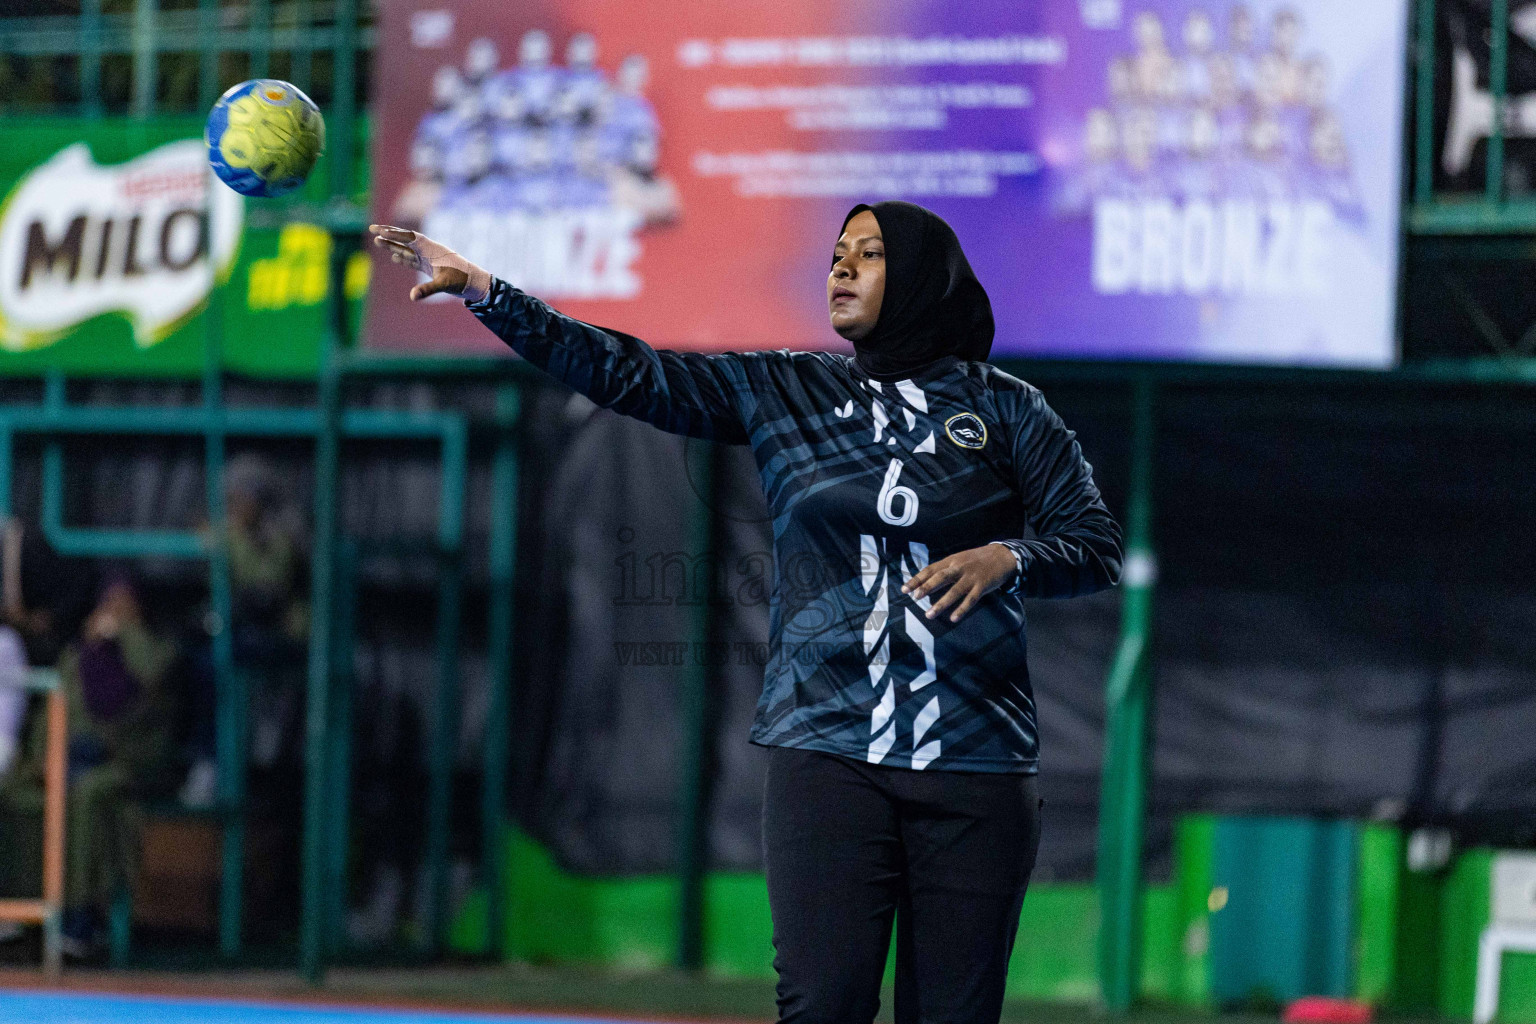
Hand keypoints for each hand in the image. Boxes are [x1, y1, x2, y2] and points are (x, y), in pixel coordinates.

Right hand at [369, 225, 490, 302]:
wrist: (473, 283)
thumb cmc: (461, 280)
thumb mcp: (445, 284)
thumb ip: (428, 289)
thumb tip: (412, 297)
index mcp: (431, 249)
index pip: (410, 238)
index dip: (394, 234)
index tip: (380, 231)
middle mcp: (428, 250)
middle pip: (405, 239)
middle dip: (389, 234)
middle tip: (372, 229)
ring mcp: (429, 258)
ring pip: (407, 249)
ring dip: (392, 245)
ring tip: (376, 241)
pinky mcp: (430, 267)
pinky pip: (413, 259)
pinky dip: (403, 258)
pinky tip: (393, 256)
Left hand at [901, 544, 1017, 622]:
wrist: (1002, 556)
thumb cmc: (976, 560)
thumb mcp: (959, 560)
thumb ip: (944, 569)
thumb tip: (926, 583)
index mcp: (951, 561)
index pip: (930, 569)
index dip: (917, 579)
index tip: (905, 589)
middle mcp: (959, 568)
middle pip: (941, 577)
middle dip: (927, 587)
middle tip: (916, 597)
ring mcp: (971, 577)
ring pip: (955, 591)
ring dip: (941, 603)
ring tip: (929, 614)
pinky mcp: (982, 586)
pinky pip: (971, 599)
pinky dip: (962, 609)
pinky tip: (953, 618)